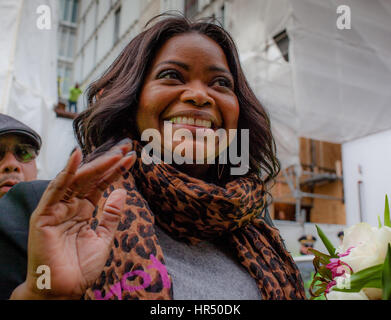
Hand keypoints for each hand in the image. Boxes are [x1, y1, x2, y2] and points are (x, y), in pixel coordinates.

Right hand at [11, 139, 135, 298]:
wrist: (65, 290)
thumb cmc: (82, 267)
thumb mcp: (104, 237)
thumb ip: (111, 214)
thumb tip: (122, 191)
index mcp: (84, 209)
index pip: (101, 184)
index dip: (116, 171)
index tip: (131, 158)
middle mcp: (70, 205)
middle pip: (91, 178)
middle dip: (108, 163)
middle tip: (125, 149)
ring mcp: (57, 209)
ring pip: (77, 180)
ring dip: (95, 165)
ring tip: (114, 154)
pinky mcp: (44, 215)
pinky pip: (56, 190)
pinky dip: (66, 173)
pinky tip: (77, 157)